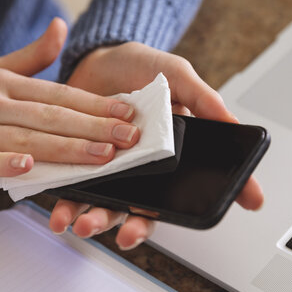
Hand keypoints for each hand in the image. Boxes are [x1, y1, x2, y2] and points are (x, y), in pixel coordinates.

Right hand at [0, 18, 139, 180]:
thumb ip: (31, 57)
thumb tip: (62, 30)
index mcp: (4, 83)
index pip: (59, 94)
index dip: (96, 105)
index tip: (127, 113)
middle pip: (50, 116)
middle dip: (94, 128)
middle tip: (129, 137)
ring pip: (23, 137)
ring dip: (65, 147)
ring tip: (101, 155)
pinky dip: (2, 162)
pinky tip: (28, 166)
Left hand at [49, 42, 263, 249]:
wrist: (96, 57)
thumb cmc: (140, 67)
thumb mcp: (176, 76)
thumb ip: (202, 98)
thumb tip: (232, 122)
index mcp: (168, 155)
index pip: (185, 190)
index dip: (198, 207)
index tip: (206, 217)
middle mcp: (139, 169)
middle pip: (142, 209)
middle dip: (134, 227)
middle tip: (128, 235)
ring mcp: (109, 169)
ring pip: (106, 206)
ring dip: (96, 220)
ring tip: (83, 226)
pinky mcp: (80, 164)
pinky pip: (75, 191)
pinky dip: (66, 205)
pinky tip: (60, 215)